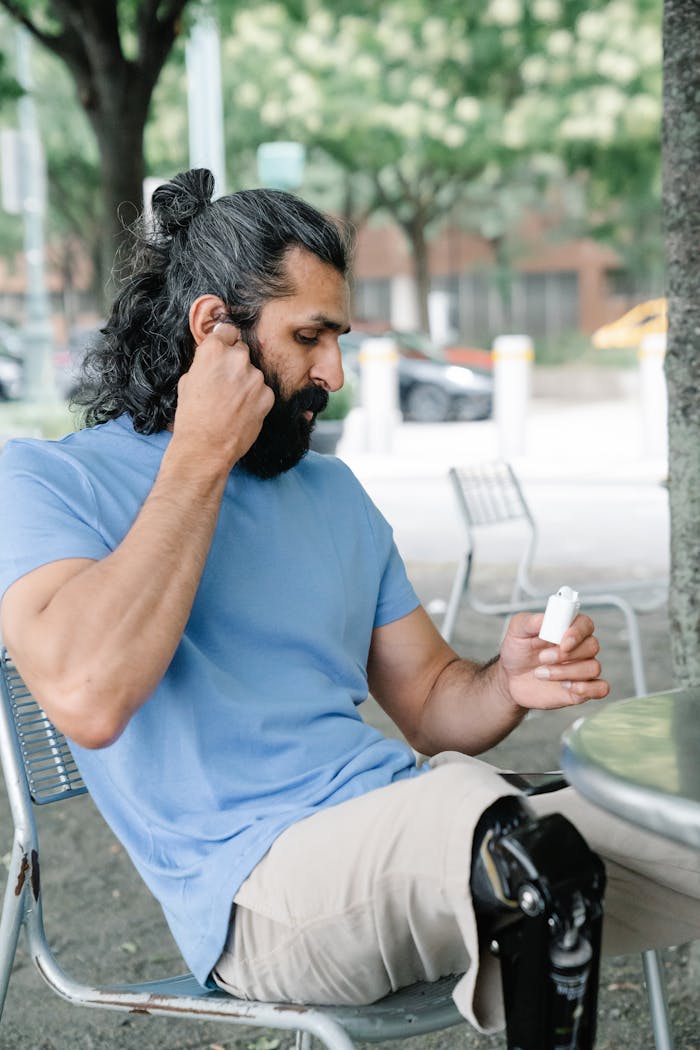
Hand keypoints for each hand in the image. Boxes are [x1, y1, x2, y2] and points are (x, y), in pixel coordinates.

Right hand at [172, 322, 273, 470]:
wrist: (206, 447)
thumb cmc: (192, 417)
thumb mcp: (188, 381)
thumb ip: (204, 363)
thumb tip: (214, 358)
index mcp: (213, 351)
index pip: (227, 330)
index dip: (225, 341)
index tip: (225, 349)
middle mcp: (237, 359)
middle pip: (242, 351)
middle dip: (235, 363)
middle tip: (226, 384)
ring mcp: (255, 377)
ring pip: (253, 372)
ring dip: (246, 382)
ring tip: (232, 403)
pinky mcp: (268, 395)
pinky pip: (262, 390)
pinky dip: (255, 398)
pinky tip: (242, 411)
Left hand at [498, 612, 609, 710]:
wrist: (511, 679)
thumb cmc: (518, 651)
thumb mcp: (517, 632)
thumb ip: (530, 622)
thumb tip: (546, 617)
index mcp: (567, 629)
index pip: (585, 624)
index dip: (577, 632)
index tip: (562, 641)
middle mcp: (579, 647)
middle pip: (592, 646)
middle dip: (567, 654)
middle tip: (542, 658)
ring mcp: (582, 668)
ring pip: (593, 667)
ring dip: (566, 672)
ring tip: (541, 674)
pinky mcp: (583, 689)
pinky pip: (601, 688)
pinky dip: (588, 689)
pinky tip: (566, 686)